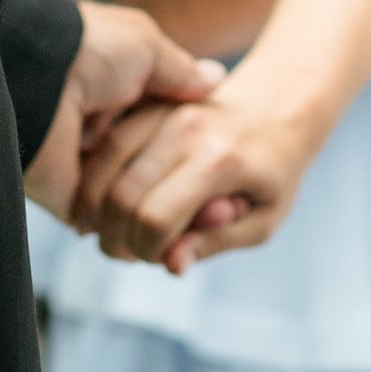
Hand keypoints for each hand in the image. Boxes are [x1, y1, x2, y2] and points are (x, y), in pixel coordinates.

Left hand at [24, 0, 221, 223]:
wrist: (39, 74)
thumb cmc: (92, 50)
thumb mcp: (146, 48)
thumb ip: (179, 72)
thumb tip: (215, 81)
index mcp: (123, 101)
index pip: (170, 140)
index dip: (200, 157)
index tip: (227, 168)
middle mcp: (107, 138)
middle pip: (157, 178)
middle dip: (189, 193)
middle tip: (222, 202)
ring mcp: (89, 172)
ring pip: (135, 208)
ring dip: (166, 218)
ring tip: (201, 221)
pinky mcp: (72, 202)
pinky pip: (106, 227)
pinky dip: (134, 237)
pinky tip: (168, 240)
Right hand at [71, 74, 320, 276]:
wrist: (277, 106)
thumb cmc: (274, 171)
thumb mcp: (264, 219)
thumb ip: (216, 243)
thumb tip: (170, 265)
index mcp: (221, 161)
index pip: (156, 219)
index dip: (147, 252)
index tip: (162, 258)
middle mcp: (186, 130)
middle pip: (120, 196)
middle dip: (116, 238)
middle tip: (133, 253)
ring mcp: (162, 112)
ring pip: (99, 169)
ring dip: (96, 211)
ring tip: (118, 232)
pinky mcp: (146, 106)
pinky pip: (101, 147)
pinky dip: (92, 182)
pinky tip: (104, 206)